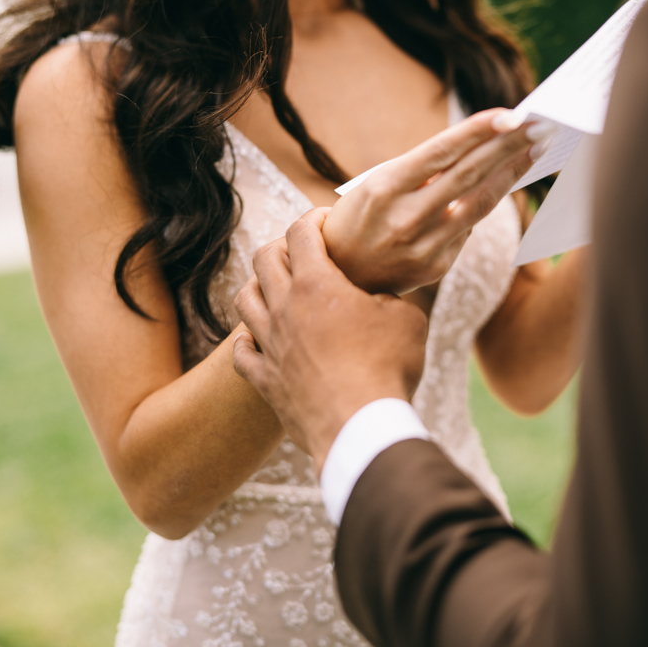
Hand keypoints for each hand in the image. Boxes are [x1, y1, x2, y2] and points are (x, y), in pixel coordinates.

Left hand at [233, 210, 427, 473]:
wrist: (360, 427)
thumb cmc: (388, 368)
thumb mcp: (406, 319)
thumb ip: (390, 298)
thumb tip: (382, 297)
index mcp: (316, 285)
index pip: (300, 233)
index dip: (313, 219)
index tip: (326, 221)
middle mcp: (284, 308)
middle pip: (264, 258)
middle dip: (281, 246)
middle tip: (300, 253)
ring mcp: (270, 345)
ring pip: (244, 299)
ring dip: (258, 287)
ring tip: (276, 291)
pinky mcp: (265, 380)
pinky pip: (241, 352)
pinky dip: (247, 341)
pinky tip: (259, 341)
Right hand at [322, 109, 553, 294]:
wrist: (336, 277)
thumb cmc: (359, 218)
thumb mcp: (375, 186)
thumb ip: (422, 171)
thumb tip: (478, 152)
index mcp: (384, 187)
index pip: (442, 151)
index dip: (479, 131)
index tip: (511, 113)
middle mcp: (405, 217)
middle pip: (469, 175)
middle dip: (508, 146)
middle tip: (539, 125)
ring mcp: (423, 245)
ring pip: (478, 203)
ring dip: (511, 174)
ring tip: (534, 150)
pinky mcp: (436, 266)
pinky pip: (467, 229)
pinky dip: (483, 204)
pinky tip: (500, 184)